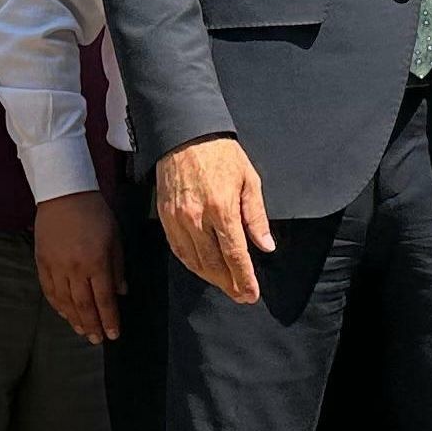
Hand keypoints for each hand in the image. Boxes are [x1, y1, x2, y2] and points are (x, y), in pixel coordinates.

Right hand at [33, 191, 125, 343]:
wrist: (63, 193)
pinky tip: (64, 314)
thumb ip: (118, 267)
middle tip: (97, 340)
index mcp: (96, 262)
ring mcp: (55, 266)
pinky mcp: (42, 262)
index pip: (104, 299)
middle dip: (92, 326)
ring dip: (74, 320)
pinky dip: (57, 305)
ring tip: (81, 332)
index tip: (113, 334)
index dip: (109, 319)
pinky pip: (49, 290)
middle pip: (83, 305)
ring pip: (64, 302)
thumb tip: (121, 292)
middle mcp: (74, 268)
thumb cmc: (95, 213)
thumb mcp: (114, 237)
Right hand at [154, 135, 273, 304]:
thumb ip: (256, 217)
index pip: (235, 254)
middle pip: (213, 264)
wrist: (184, 134)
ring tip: (226, 285)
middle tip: (241, 296)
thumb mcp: (249, 180)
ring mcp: (178, 218)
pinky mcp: (165, 217)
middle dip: (229, 284)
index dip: (244, 278)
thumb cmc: (221, 154)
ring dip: (211, 278)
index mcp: (222, 208)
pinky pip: (178, 249)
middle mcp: (197, 217)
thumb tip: (266, 246)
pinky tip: (203, 269)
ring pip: (194, 261)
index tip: (252, 294)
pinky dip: (192, 264)